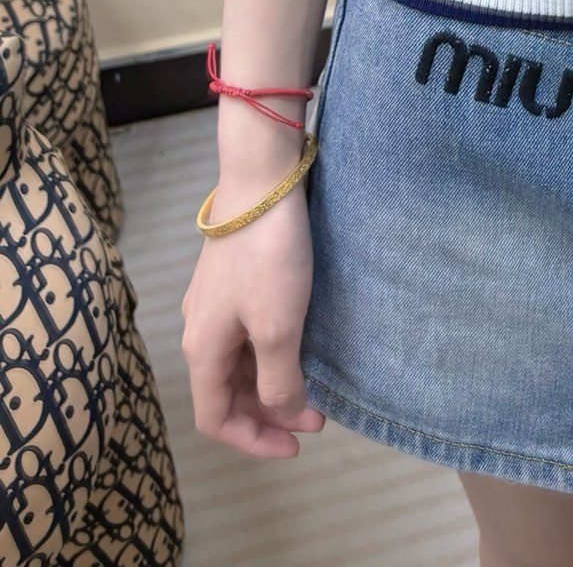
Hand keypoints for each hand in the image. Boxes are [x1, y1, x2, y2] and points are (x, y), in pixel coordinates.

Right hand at [182, 177, 325, 458]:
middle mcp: (201, 330)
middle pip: (228, 393)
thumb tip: (282, 412)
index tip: (298, 444)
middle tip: (317, 418)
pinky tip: (300, 347)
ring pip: (240, 364)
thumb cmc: (267, 258)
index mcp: (203, 350)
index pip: (216, 418)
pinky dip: (271, 354)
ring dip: (272, 384)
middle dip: (269, 413)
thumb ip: (277, 379)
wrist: (261, 182)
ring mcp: (215, 303)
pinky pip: (247, 335)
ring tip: (313, 387)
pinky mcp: (233, 279)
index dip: (254, 440)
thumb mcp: (276, 327)